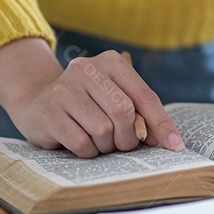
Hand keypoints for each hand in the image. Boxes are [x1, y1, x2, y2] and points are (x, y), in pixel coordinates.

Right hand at [0, 39, 184, 157]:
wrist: (37, 101)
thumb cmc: (88, 103)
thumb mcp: (115, 97)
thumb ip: (140, 113)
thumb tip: (167, 140)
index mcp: (111, 62)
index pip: (144, 95)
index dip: (161, 123)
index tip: (175, 145)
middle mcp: (86, 69)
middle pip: (124, 112)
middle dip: (129, 137)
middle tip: (124, 144)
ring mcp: (63, 90)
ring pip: (103, 130)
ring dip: (107, 145)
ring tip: (99, 141)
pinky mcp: (48, 113)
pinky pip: (81, 143)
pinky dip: (88, 151)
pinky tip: (82, 144)